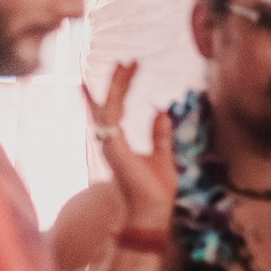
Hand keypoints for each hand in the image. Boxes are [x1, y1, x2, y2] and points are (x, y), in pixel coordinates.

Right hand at [83, 62, 175, 233]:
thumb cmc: (156, 191)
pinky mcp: (113, 148)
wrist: (152, 210)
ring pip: (107, 106)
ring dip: (116, 85)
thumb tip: (162, 112)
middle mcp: (110, 141)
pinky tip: (115, 85)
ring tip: (126, 64)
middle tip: (128, 60)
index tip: (128, 68)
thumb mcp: (163, 157)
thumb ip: (161, 136)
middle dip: (116, 81)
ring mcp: (109, 144)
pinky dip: (109, 100)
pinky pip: (109, 118)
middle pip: (107, 104)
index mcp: (119, 143)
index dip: (120, 88)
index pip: (116, 109)